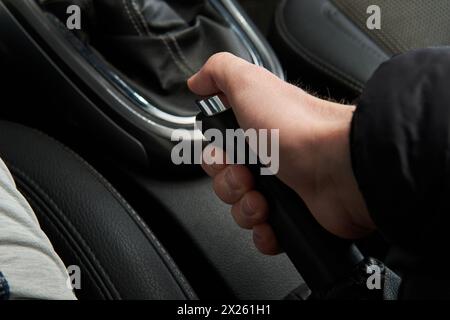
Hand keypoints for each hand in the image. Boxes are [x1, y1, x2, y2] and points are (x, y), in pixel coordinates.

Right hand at [188, 53, 374, 254]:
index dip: (215, 157)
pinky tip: (271, 222)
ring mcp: (282, 190)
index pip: (219, 151)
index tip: (226, 155)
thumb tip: (198, 81)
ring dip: (245, 209)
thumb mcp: (250, 84)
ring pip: (241, 210)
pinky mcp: (294, 217)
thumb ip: (220, 73)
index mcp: (257, 131)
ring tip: (263, 201)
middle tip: (247, 177)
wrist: (341, 167)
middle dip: (229, 185)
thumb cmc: (299, 128)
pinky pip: (263, 233)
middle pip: (226, 182)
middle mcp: (269, 159)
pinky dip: (263, 233)